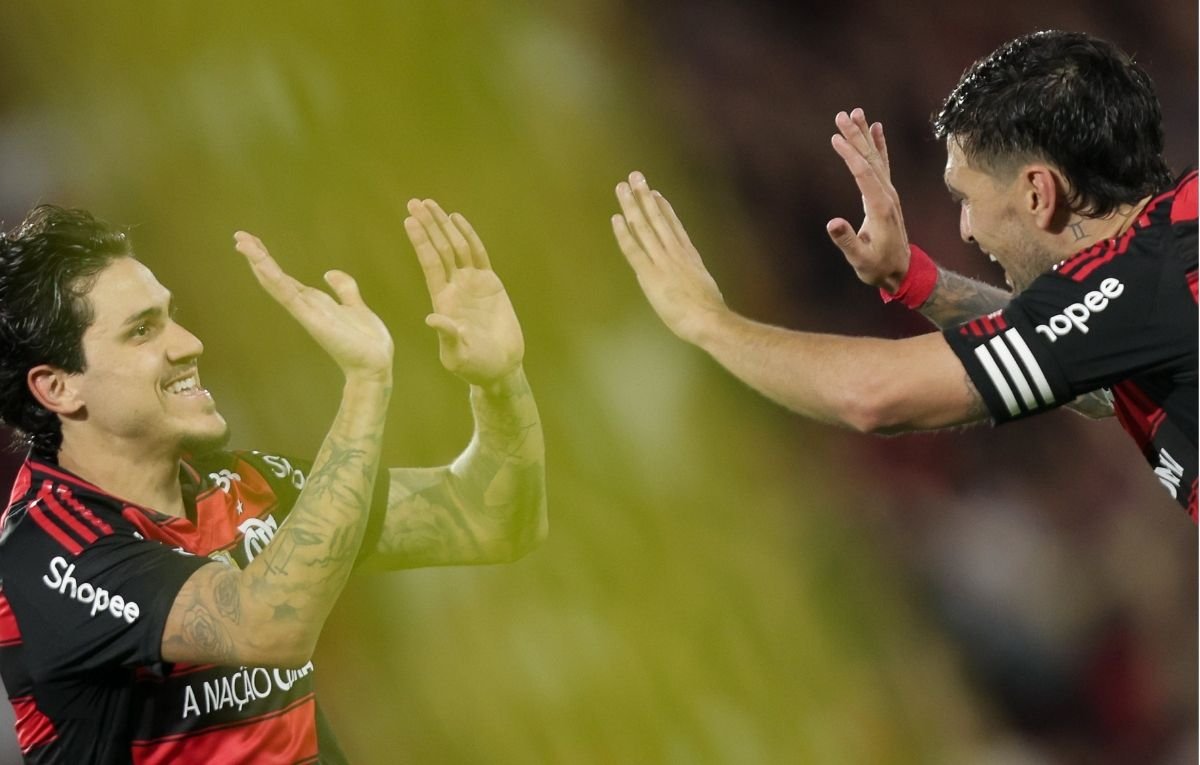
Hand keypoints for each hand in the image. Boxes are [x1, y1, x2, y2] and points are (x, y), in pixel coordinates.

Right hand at [234, 232, 393, 379]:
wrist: (375, 365)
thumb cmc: (366, 342)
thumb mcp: (356, 307)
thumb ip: (344, 289)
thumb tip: (329, 273)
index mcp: (314, 303)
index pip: (286, 278)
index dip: (269, 260)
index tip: (251, 241)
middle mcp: (306, 307)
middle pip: (276, 277)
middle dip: (258, 257)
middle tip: (238, 236)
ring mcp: (306, 313)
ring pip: (278, 284)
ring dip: (260, 263)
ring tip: (242, 243)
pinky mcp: (312, 320)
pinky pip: (289, 297)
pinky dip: (275, 280)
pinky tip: (262, 265)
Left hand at [404, 199, 523, 386]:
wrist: (500, 367)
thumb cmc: (475, 366)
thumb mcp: (457, 354)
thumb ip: (447, 336)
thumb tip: (432, 319)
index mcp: (442, 301)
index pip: (430, 264)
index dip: (420, 241)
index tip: (409, 220)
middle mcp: (454, 287)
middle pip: (439, 249)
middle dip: (427, 225)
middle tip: (415, 202)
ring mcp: (472, 284)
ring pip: (456, 247)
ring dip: (444, 225)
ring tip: (431, 204)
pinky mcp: (490, 284)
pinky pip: (478, 254)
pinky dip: (469, 236)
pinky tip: (458, 220)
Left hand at [611, 172, 727, 343]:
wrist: (708, 319)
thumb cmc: (709, 312)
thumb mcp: (705, 289)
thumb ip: (694, 280)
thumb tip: (692, 281)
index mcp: (690, 256)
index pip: (674, 226)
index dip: (664, 208)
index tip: (655, 193)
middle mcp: (675, 252)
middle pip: (657, 218)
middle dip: (645, 196)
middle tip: (635, 176)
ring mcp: (662, 261)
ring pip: (643, 227)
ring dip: (632, 205)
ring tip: (623, 187)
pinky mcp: (650, 274)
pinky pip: (633, 249)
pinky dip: (624, 233)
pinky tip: (616, 218)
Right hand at [826, 108, 911, 291]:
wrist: (901, 271)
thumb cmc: (877, 267)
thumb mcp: (860, 260)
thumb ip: (847, 241)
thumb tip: (832, 223)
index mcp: (880, 207)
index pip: (863, 173)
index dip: (849, 154)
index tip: (835, 137)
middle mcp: (887, 195)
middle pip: (870, 159)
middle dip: (856, 136)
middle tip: (842, 115)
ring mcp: (889, 193)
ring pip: (876, 157)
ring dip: (865, 135)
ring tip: (855, 113)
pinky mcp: (887, 194)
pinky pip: (882, 164)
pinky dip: (879, 145)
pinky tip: (876, 129)